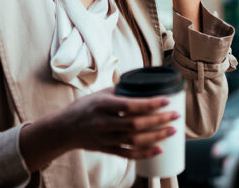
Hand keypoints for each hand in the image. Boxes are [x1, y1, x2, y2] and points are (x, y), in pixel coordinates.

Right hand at [61, 88, 179, 158]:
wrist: (63, 129)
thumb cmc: (83, 108)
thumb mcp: (98, 94)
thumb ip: (120, 92)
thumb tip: (143, 85)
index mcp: (102, 105)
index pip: (130, 105)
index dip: (150, 103)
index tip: (166, 100)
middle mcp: (103, 122)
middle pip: (136, 124)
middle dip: (159, 120)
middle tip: (175, 115)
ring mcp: (105, 138)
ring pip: (134, 140)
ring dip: (156, 136)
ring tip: (172, 130)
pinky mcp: (106, 149)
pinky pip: (128, 154)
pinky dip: (144, 153)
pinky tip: (159, 149)